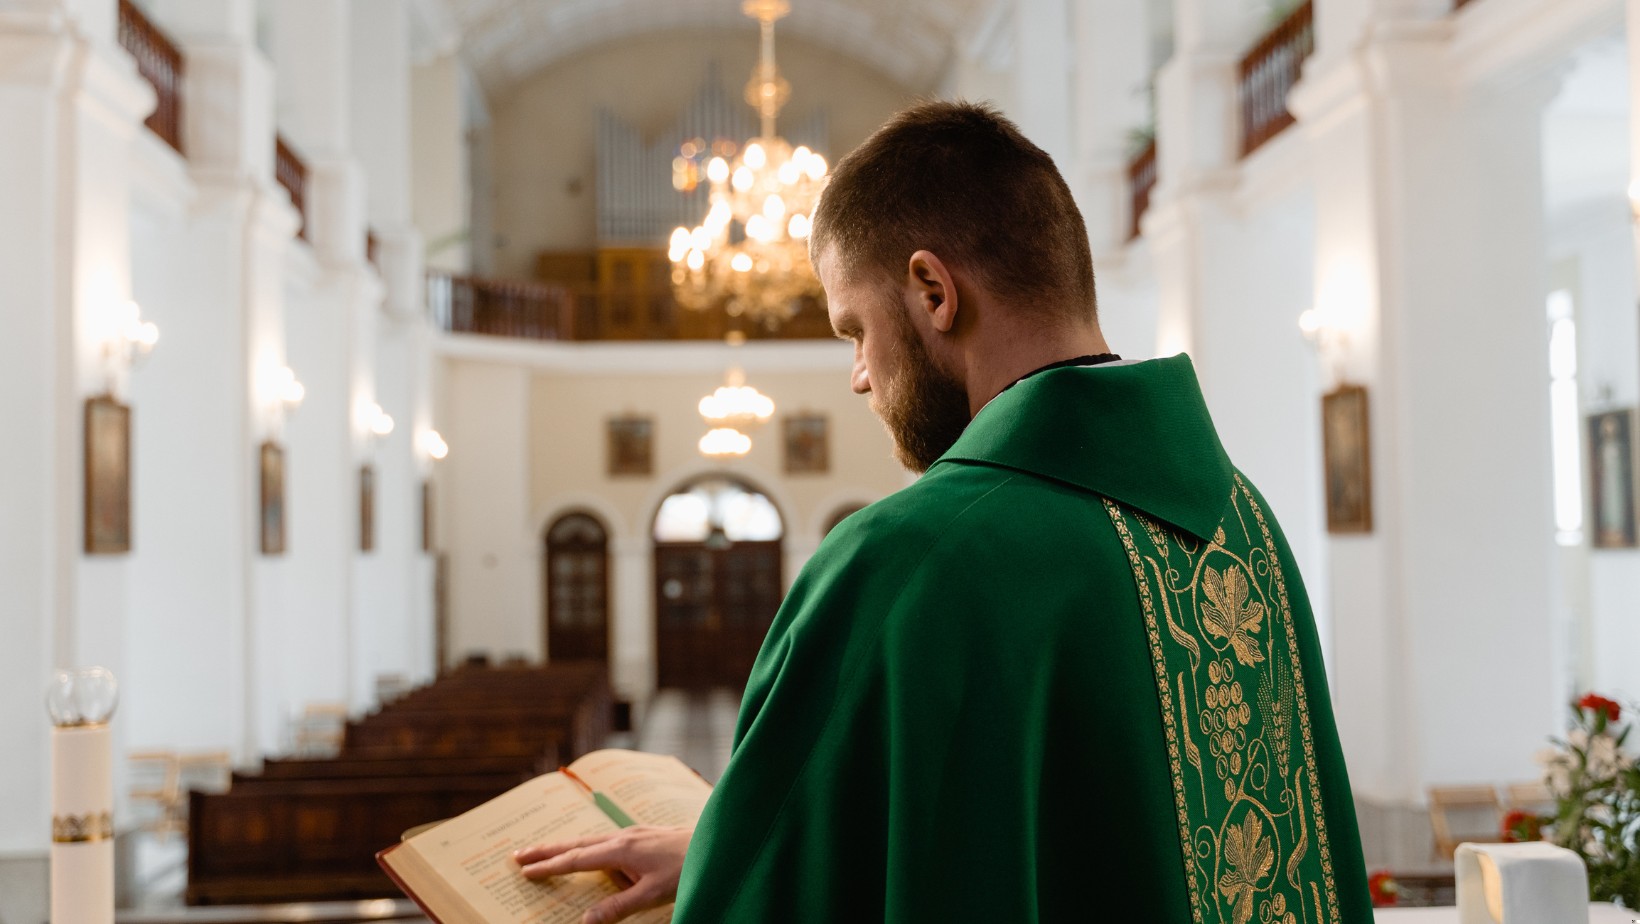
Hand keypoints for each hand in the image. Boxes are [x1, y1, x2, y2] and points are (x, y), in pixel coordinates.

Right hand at [515, 825, 691, 923]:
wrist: (718, 845)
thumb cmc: (688, 869)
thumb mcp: (652, 895)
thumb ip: (617, 907)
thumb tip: (585, 921)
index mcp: (621, 849)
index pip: (576, 859)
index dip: (549, 866)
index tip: (525, 870)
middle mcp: (623, 836)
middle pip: (576, 842)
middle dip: (546, 849)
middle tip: (517, 854)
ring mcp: (634, 832)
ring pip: (590, 838)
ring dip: (565, 845)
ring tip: (544, 851)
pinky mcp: (643, 835)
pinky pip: (606, 839)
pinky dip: (587, 845)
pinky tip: (590, 851)